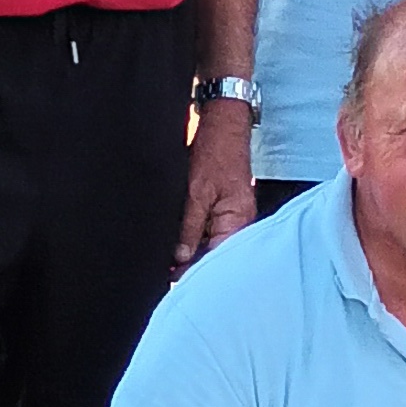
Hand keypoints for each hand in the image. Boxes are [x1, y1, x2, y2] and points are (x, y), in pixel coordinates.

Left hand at [176, 100, 257, 268]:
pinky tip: (180, 243)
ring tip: (169, 260)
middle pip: (216, 254)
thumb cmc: (216, 153)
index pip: (217, 257)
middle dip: (192, 264)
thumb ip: (189, 227)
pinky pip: (211, 232)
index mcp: (238, 221)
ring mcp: (233, 217)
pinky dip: (196, 238)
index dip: (194, 271)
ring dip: (193, 252)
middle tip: (165, 272)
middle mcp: (240, 223)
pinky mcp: (225, 210)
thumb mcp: (196, 192)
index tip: (171, 279)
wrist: (224, 127)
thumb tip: (180, 257)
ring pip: (212, 245)